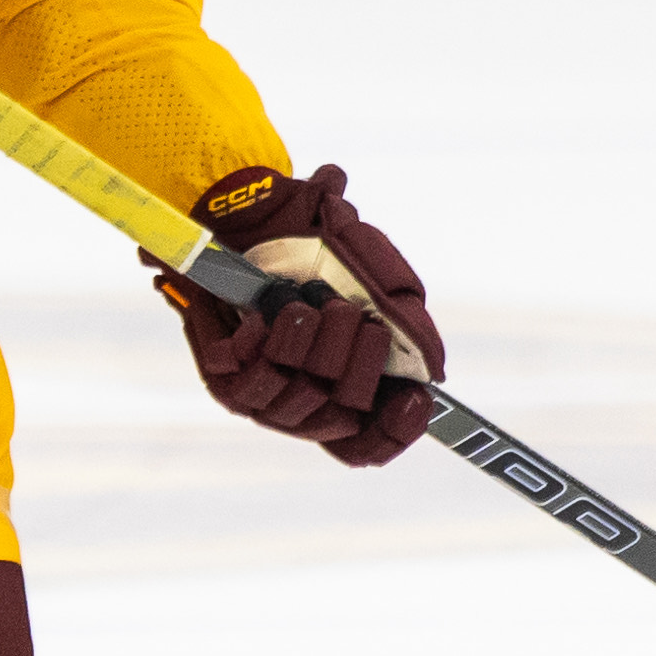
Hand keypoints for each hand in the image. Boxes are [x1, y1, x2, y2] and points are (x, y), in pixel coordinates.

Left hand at [154, 163, 445, 466]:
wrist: (239, 215)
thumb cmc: (308, 243)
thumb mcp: (366, 260)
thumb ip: (404, 308)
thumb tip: (432, 365)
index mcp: (346, 384)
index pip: (372, 440)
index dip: (398, 429)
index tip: (413, 397)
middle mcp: (306, 399)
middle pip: (350, 411)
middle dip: (359, 356)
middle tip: (346, 311)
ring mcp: (265, 395)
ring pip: (304, 395)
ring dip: (310, 341)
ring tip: (301, 303)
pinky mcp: (223, 379)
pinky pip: (250, 383)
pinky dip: (264, 345)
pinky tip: (261, 318)